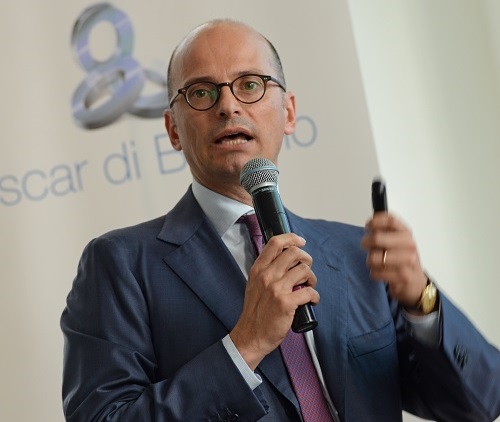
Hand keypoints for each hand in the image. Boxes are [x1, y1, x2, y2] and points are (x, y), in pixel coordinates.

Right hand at [230, 233, 318, 369]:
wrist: (251, 336)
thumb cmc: (255, 311)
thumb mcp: (254, 285)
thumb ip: (266, 271)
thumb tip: (285, 259)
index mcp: (258, 269)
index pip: (275, 243)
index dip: (292, 238)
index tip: (301, 241)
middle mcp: (266, 275)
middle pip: (294, 253)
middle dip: (306, 259)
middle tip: (307, 269)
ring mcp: (276, 289)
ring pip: (304, 270)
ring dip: (312, 278)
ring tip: (309, 286)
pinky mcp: (286, 303)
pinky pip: (309, 291)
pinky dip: (315, 295)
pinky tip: (312, 300)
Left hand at [361, 213, 426, 311]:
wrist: (416, 282)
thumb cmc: (401, 259)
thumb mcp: (396, 241)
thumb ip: (384, 231)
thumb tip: (369, 225)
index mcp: (406, 233)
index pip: (391, 221)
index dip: (375, 222)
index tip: (367, 226)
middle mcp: (409, 245)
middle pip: (377, 238)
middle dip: (366, 242)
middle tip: (366, 245)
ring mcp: (408, 261)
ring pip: (374, 257)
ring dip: (370, 260)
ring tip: (376, 262)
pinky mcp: (403, 276)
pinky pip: (375, 272)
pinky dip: (374, 273)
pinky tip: (381, 272)